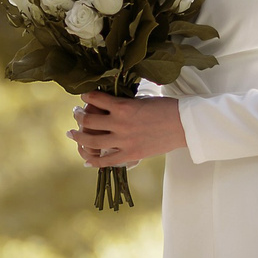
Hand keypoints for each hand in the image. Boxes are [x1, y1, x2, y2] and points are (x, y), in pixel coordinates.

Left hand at [68, 91, 185, 168]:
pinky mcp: (130, 155)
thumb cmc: (167, 108)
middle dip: (78, 116)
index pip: (95, 98)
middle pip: (88, 120)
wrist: (185, 125)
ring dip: (78, 136)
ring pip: (91, 141)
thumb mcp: (142, 100)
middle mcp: (119, 123)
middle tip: (75, 114)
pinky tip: (86, 158)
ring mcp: (123, 141)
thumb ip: (124, 104)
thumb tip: (109, 104)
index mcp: (123, 106)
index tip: (83, 96)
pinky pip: (105, 161)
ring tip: (72, 133)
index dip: (86, 96)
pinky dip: (93, 160)